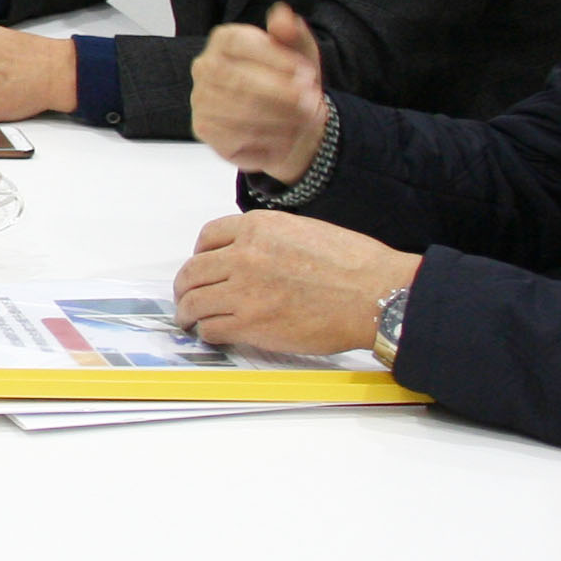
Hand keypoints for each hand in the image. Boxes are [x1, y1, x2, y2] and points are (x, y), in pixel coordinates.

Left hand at [173, 211, 415, 357]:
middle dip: (185, 286)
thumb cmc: (354, 266)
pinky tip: (214, 333)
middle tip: (186, 297)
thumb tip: (252, 255)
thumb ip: (270, 240)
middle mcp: (244, 255)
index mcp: (259, 227)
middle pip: (193, 271)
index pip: (208, 237)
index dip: (200, 254)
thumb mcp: (305, 230)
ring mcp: (244, 290)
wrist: (375, 295)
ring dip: (188, 312)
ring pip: (195, 301)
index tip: (201, 265)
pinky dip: (208, 332)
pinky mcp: (251, 323)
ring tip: (190, 319)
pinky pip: (212, 328)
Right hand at [191, 4, 327, 181]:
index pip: (239, 42)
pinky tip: (286, 134)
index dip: (274, 58)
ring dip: (280, 116)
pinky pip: (235, 135)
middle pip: (238, 79)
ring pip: (239, 110)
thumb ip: (293, 33)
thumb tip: (283, 15)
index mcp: (224, 39)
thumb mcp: (301, 53)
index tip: (305, 72)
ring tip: (304, 118)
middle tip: (310, 100)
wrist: (292, 123)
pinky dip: (268, 137)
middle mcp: (204, 66)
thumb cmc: (292, 83)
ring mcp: (200, 98)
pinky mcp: (203, 129)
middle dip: (281, 93)